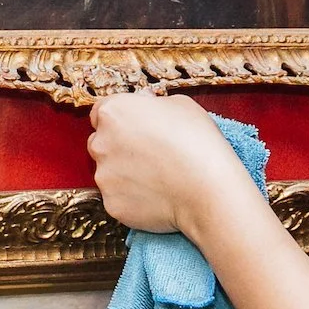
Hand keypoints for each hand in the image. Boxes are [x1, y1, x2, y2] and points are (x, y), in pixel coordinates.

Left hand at [88, 93, 266, 238]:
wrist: (208, 188)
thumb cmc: (198, 141)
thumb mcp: (179, 104)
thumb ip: (151, 104)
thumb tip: (144, 106)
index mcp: (113, 113)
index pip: (101, 113)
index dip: (120, 120)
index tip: (134, 128)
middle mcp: (100, 143)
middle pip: (101, 143)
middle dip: (118, 147)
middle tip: (149, 154)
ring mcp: (104, 177)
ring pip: (108, 173)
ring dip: (125, 174)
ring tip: (158, 177)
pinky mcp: (112, 204)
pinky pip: (118, 198)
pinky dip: (132, 197)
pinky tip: (157, 195)